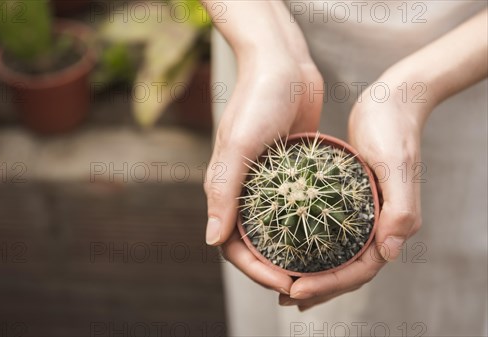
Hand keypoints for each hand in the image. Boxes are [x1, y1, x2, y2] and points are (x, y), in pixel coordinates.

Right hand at [204, 50, 323, 293]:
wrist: (283, 64)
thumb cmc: (257, 101)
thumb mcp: (238, 146)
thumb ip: (223, 192)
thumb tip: (212, 240)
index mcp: (225, 188)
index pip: (233, 244)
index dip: (256, 270)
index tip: (287, 282)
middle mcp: (244, 190)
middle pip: (255, 243)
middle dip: (276, 267)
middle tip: (307, 283)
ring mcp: (269, 182)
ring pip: (277, 228)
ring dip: (293, 251)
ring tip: (320, 268)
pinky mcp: (291, 170)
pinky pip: (298, 205)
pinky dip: (309, 224)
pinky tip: (333, 235)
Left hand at [281, 80, 428, 309]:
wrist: (392, 101)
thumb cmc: (394, 129)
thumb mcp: (397, 166)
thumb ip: (400, 210)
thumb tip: (388, 254)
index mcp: (392, 224)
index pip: (361, 270)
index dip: (329, 284)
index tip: (295, 288)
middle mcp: (378, 225)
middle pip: (347, 269)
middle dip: (317, 287)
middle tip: (285, 296)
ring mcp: (362, 214)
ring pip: (337, 254)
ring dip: (313, 273)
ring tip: (283, 284)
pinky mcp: (347, 200)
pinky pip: (328, 231)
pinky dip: (310, 245)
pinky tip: (286, 246)